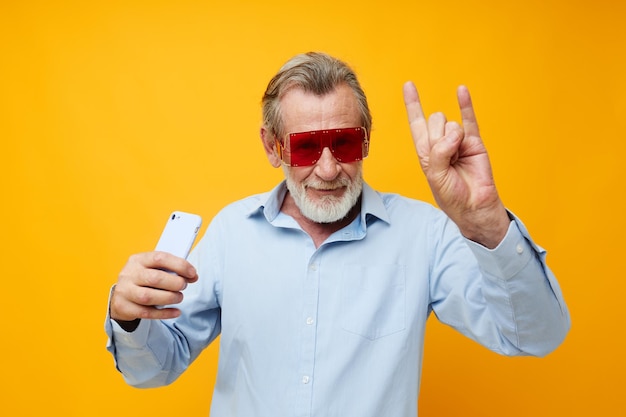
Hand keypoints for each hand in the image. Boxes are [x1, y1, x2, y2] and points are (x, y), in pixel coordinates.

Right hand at [110, 251, 197, 323]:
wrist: (121, 296)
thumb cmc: (143, 280)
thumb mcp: (153, 269)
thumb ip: (171, 270)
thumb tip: (192, 276)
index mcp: (138, 260)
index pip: (160, 258)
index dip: (179, 265)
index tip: (192, 273)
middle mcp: (129, 274)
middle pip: (155, 278)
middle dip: (175, 283)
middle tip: (184, 286)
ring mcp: (125, 291)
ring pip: (149, 297)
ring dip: (169, 298)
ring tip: (179, 297)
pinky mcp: (124, 307)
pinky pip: (146, 313)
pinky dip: (164, 313)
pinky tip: (175, 312)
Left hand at [402, 82, 508, 247]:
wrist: (475, 205)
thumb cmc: (452, 195)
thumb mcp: (435, 176)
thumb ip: (439, 152)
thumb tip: (454, 132)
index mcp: (426, 151)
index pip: (417, 123)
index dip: (413, 104)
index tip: (409, 85)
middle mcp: (440, 142)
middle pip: (434, 121)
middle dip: (438, 136)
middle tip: (447, 157)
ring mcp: (458, 140)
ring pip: (450, 123)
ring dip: (453, 140)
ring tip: (459, 159)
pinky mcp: (474, 141)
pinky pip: (469, 118)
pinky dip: (465, 104)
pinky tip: (461, 90)